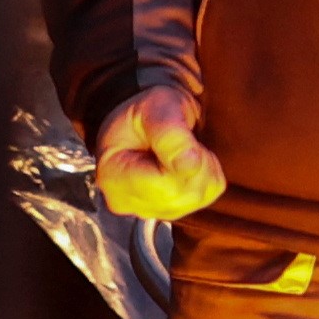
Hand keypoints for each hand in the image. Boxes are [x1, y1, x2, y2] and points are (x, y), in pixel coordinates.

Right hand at [91, 86, 224, 221]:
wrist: (146, 119)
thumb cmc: (147, 111)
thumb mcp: (156, 108)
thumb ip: (169, 134)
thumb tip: (189, 165)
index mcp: (112, 175)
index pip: (163, 186)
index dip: (183, 162)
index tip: (179, 136)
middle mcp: (125, 200)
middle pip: (182, 196)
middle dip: (197, 165)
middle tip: (185, 140)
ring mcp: (146, 209)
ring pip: (196, 199)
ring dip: (202, 170)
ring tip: (184, 149)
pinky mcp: (166, 211)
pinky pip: (205, 198)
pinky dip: (206, 177)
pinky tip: (188, 162)